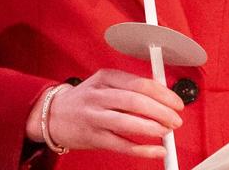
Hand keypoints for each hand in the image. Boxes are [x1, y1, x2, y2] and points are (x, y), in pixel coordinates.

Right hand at [26, 69, 183, 157]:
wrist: (52, 115)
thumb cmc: (85, 100)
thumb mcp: (104, 84)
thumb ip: (130, 88)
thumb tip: (163, 97)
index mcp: (105, 78)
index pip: (140, 83)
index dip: (163, 94)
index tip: (176, 103)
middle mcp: (99, 95)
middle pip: (136, 101)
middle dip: (162, 111)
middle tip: (175, 119)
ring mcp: (94, 117)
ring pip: (128, 122)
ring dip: (153, 128)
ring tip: (167, 131)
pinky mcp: (93, 137)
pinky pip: (121, 145)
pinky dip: (143, 149)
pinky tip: (156, 150)